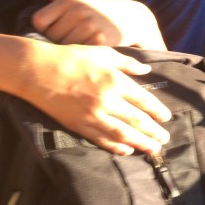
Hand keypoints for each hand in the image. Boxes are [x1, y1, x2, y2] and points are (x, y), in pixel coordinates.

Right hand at [16, 39, 171, 155]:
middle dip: (153, 132)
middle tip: (166, 139)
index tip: (167, 118)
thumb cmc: (72, 57)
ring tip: (153, 149)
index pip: (144, 100)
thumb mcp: (103, 53)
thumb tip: (147, 71)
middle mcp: (106, 100)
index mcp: (115, 81)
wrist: (37, 70)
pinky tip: (127, 151)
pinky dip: (115, 146)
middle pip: (136, 120)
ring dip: (140, 143)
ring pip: (122, 134)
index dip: (157, 111)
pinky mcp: (78, 125)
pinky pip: (100, 139)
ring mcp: (92, 115)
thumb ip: (128, 63)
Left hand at [32, 0, 166, 49]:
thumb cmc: (106, 10)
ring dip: (71, 50)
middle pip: (51, 36)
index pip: (39, 21)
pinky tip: (91, 52)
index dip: (46, 29)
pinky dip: (83, 55)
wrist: (137, 20)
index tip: (59, 31)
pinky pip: (79, 53)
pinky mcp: (100, 40)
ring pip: (64, 47)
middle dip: (59, 41)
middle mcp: (79, 10)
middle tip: (74, 40)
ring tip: (83, 46)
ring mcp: (89, 25)